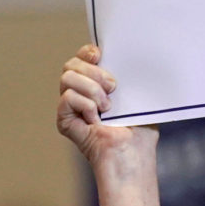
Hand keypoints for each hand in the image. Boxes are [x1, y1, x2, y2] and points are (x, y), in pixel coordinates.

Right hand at [57, 45, 157, 171]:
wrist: (133, 153)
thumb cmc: (140, 131)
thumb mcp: (140, 96)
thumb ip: (130, 76)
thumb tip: (134, 56)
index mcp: (96, 84)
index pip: (81, 58)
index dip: (87, 52)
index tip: (100, 54)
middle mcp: (80, 93)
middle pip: (71, 65)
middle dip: (94, 72)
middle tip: (113, 88)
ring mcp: (70, 107)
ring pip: (67, 78)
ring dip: (92, 90)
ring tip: (108, 108)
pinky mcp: (63, 121)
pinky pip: (67, 98)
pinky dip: (85, 105)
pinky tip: (96, 120)